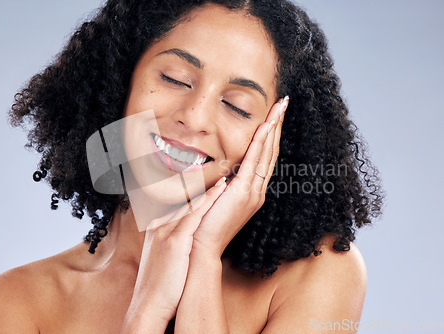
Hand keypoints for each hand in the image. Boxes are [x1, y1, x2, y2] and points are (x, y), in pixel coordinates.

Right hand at [123, 176, 227, 327]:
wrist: (148, 305)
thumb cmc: (159, 284)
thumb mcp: (162, 256)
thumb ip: (169, 241)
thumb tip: (184, 236)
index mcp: (157, 228)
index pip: (177, 202)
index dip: (191, 187)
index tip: (203, 174)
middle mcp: (160, 225)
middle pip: (183, 197)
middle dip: (200, 180)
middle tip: (218, 165)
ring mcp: (167, 232)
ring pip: (191, 201)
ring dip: (209, 185)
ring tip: (225, 170)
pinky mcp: (175, 241)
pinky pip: (195, 215)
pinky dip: (209, 200)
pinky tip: (222, 189)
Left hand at [191, 97, 288, 258]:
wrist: (201, 247)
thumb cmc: (203, 224)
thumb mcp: (215, 199)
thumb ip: (220, 184)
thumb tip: (219, 173)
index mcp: (251, 191)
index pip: (264, 157)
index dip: (271, 135)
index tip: (274, 115)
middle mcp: (257, 190)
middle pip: (272, 151)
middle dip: (278, 125)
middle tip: (284, 103)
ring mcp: (253, 191)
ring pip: (268, 153)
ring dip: (274, 127)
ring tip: (281, 107)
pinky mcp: (243, 192)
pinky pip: (255, 161)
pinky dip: (262, 141)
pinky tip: (266, 124)